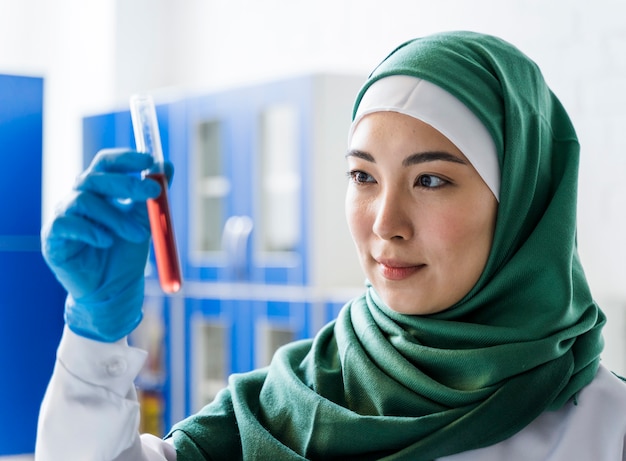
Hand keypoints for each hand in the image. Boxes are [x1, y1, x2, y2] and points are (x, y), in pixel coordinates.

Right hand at [41, 149, 170, 341]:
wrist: (113, 290)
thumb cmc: (126, 253)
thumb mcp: (145, 220)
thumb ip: (153, 195)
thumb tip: (166, 165)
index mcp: (100, 190)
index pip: (106, 163)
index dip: (126, 158)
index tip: (150, 161)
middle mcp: (78, 198)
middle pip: (95, 177)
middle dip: (127, 183)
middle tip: (154, 193)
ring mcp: (63, 216)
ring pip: (85, 201)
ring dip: (116, 217)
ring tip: (139, 235)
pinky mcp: (52, 238)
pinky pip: (67, 224)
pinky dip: (91, 230)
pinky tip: (106, 242)